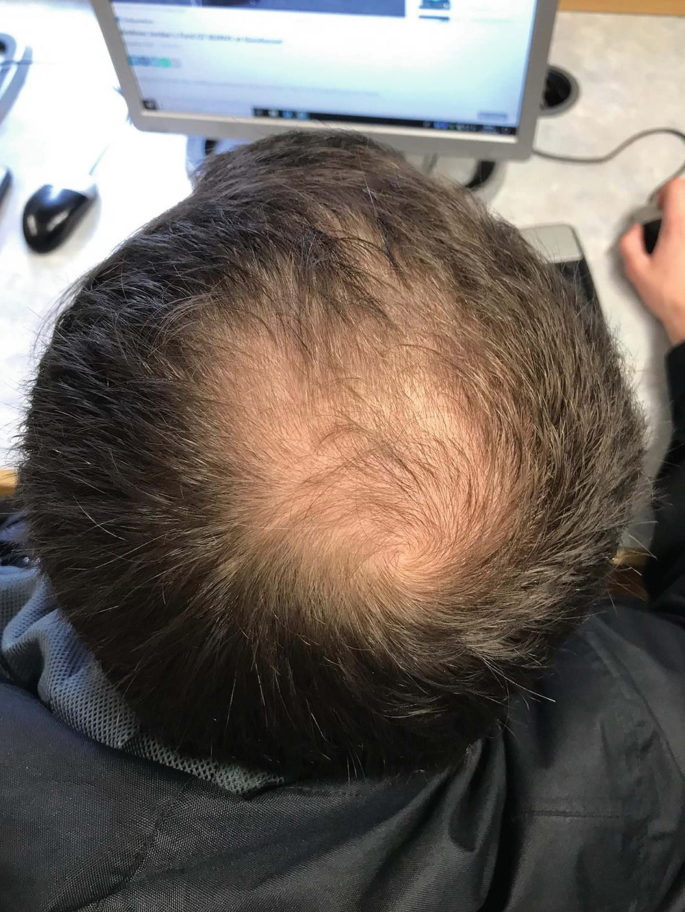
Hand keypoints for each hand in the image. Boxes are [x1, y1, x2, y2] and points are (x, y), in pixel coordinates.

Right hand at [620, 178, 684, 346]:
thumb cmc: (667, 294)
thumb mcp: (636, 271)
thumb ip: (629, 243)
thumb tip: (635, 229)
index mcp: (678, 227)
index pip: (676, 187)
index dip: (664, 193)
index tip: (660, 209)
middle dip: (676, 210)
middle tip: (668, 228)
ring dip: (680, 228)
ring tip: (675, 247)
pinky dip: (682, 244)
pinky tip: (680, 260)